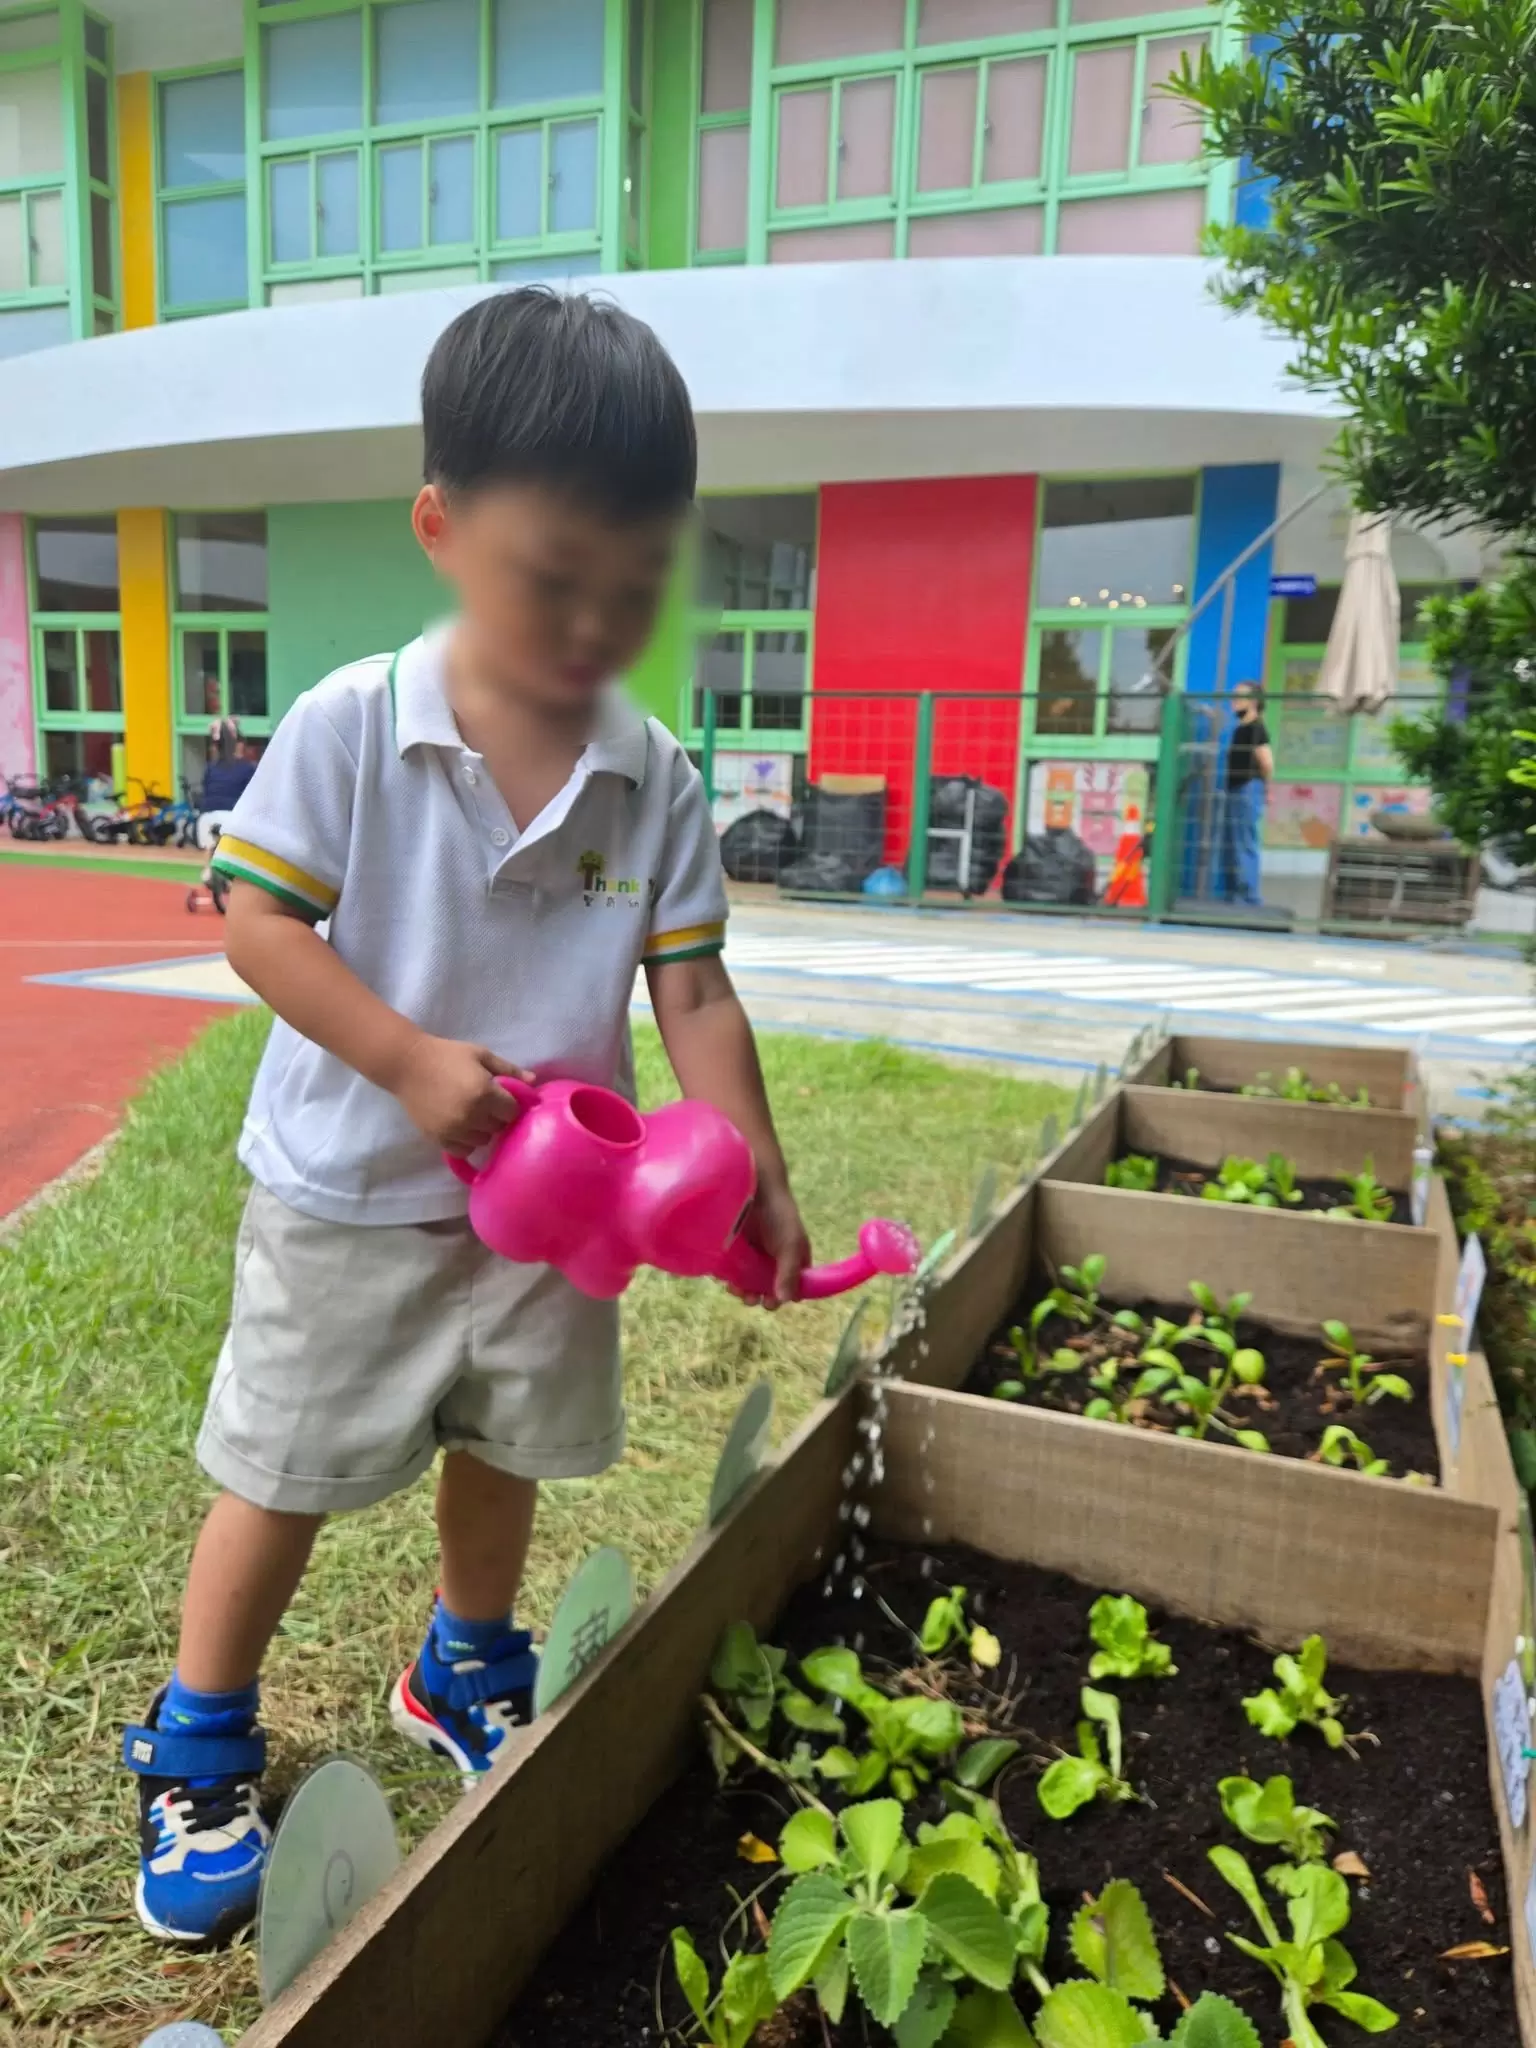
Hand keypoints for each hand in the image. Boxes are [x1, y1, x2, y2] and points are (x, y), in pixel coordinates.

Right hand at [389, 1034, 531, 1154]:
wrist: (407, 1065)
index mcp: (484, 1094)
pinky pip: (463, 1150)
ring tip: (473, 1114)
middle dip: (497, 1116)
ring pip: (483, 1141)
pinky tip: (461, 1126)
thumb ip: (509, 1070)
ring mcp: (453, 1130)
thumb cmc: (447, 1055)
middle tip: (488, 1104)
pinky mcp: (438, 1139)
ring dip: (483, 1130)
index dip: (510, 1104)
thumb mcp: (481, 1055)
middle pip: (498, 1127)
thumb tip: (535, 1081)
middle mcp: (471, 1116)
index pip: (512, 1112)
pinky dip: (466, 1141)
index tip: (503, 1097)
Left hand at [736, 1178, 810, 1310]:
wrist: (756, 1185)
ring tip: (735, 1289)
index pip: (791, 1286)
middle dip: (758, 1295)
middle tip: (750, 1297)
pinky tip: (724, 1277)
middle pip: (766, 1287)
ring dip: (742, 1289)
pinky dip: (728, 1276)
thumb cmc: (779, 1214)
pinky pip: (731, 1269)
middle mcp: (773, 1259)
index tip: (769, 1302)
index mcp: (793, 1259)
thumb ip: (789, 1272)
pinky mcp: (734, 1248)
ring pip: (747, 1280)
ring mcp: (753, 1254)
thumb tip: (786, 1301)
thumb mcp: (790, 1243)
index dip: (781, 1297)